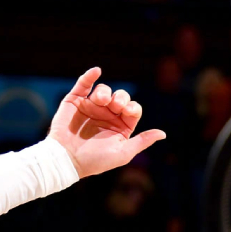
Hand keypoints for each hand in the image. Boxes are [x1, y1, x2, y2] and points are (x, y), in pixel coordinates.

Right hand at [48, 67, 165, 178]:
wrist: (67, 160)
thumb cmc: (96, 160)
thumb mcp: (124, 152)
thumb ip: (142, 141)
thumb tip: (163, 134)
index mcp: (121, 126)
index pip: (133, 109)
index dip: (132, 107)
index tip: (127, 112)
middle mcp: (107, 115)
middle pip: (120, 97)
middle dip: (121, 98)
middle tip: (116, 106)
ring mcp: (91, 107)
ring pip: (103, 90)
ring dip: (105, 93)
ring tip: (101, 101)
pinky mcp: (74, 102)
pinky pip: (83, 85)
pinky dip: (89, 76)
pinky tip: (97, 71)